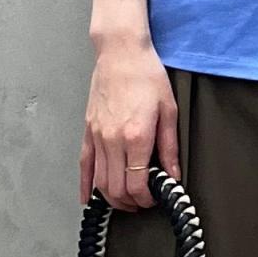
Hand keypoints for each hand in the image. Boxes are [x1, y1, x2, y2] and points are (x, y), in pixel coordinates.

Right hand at [82, 38, 181, 210]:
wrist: (121, 53)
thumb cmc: (147, 75)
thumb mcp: (168, 110)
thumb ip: (170, 147)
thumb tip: (173, 175)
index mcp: (136, 136)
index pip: (137, 183)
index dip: (146, 199)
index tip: (155, 200)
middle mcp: (113, 140)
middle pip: (117, 188)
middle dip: (130, 203)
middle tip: (142, 204)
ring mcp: (97, 136)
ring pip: (100, 181)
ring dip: (112, 198)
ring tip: (125, 202)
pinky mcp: (88, 131)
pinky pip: (84, 165)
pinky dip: (86, 185)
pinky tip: (88, 199)